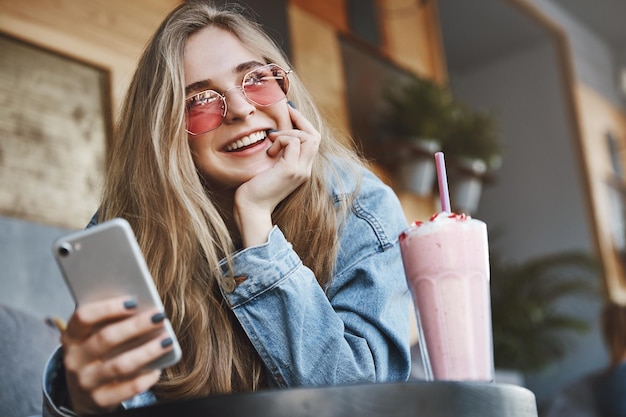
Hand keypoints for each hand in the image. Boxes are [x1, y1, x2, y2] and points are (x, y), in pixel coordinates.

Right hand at [61, 297, 172, 413]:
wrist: (85, 396)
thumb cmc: (97, 355)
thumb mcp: (94, 338)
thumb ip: (111, 322)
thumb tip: (143, 307)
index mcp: (72, 337)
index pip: (83, 317)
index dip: (108, 308)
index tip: (133, 302)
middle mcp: (74, 360)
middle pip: (106, 339)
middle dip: (136, 326)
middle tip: (160, 316)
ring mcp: (85, 382)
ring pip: (120, 365)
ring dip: (147, 351)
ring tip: (167, 341)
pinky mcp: (99, 400)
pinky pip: (128, 389)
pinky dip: (145, 378)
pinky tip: (157, 369)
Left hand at [234, 104, 320, 246]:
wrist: (251, 209)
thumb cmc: (254, 188)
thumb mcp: (269, 167)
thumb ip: (277, 154)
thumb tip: (272, 133)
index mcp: (302, 169)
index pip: (313, 141)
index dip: (303, 124)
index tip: (289, 112)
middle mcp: (305, 170)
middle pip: (315, 136)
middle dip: (300, 121)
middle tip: (285, 112)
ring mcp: (300, 170)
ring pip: (308, 137)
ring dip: (288, 133)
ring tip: (272, 141)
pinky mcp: (290, 170)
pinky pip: (293, 142)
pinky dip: (281, 140)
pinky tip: (269, 152)